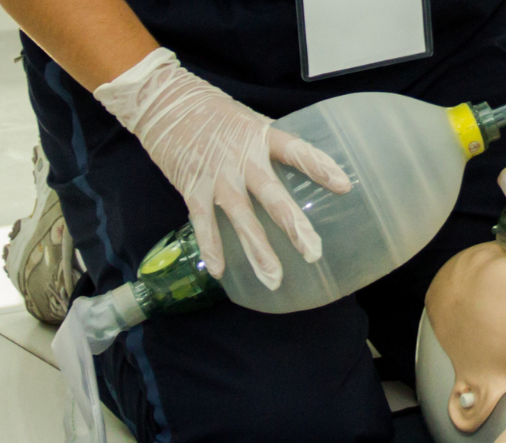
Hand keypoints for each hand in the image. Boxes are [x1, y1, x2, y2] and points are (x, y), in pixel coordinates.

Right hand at [94, 48, 351, 289]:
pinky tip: (220, 272)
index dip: (320, 166)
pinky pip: (203, 223)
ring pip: (241, 218)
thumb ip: (272, 147)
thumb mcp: (248, 121)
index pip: (297, 151)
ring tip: (275, 278)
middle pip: (273, 196)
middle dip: (294, 225)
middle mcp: (242, 159)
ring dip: (258, 250)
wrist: (161, 99)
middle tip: (313, 253)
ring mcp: (217, 176)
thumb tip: (304, 167)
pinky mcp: (192, 188)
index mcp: (260, 137)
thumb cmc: (212, 112)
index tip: (344, 185)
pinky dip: (211, 247)